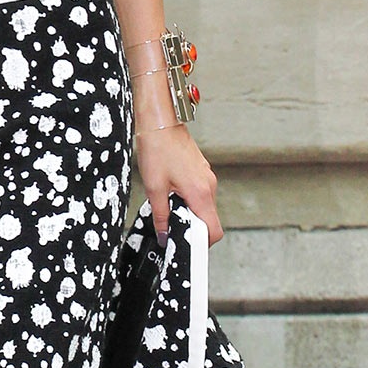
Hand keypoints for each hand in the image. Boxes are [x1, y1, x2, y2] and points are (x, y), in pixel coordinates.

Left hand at [136, 123, 222, 245]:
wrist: (161, 121)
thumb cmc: (157, 149)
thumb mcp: (154, 188)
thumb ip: (161, 216)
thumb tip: (164, 235)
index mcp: (200, 193)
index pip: (213, 230)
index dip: (202, 243)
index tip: (187, 245)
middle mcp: (209, 186)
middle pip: (209, 220)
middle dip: (192, 227)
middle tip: (171, 225)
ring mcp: (207, 177)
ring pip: (204, 206)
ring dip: (189, 212)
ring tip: (168, 204)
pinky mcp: (202, 172)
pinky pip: (200, 194)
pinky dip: (189, 199)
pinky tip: (171, 191)